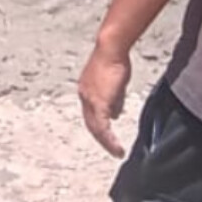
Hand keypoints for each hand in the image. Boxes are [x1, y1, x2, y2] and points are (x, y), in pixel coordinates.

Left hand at [77, 41, 132, 155]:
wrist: (111, 49)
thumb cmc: (114, 60)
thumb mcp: (115, 82)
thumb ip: (114, 99)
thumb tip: (114, 115)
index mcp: (86, 90)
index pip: (90, 113)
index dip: (98, 125)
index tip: (107, 134)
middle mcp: (84, 96)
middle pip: (90, 123)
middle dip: (101, 137)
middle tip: (111, 149)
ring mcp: (89, 100)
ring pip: (96, 128)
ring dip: (106, 142)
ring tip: (116, 151)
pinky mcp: (99, 103)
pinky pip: (103, 127)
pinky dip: (110, 140)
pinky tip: (117, 147)